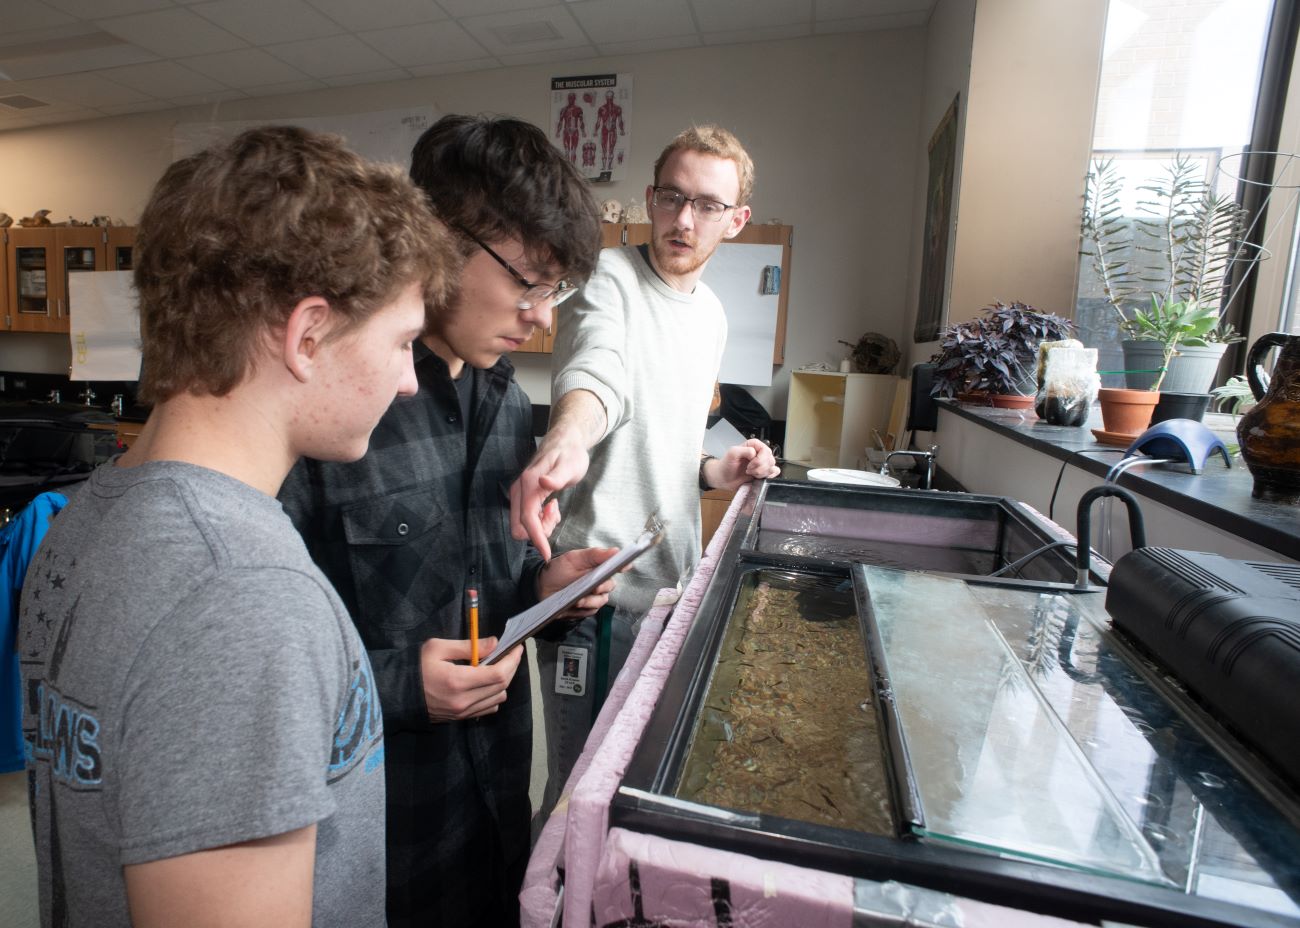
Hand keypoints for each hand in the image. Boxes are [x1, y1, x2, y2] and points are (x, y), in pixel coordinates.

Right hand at [418, 637, 521, 720]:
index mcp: (458, 681)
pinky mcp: (460, 718)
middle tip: (511, 653)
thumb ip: (469, 646)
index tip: (517, 647)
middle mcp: (464, 700)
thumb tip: (495, 643)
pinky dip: (494, 695)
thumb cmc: (416, 666)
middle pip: (502, 686)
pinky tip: (487, 682)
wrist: (397, 693)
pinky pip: (488, 708)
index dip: (512, 660)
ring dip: (503, 682)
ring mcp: (463, 712)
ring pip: (498, 698)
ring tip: (498, 666)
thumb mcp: (438, 648)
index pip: (498, 674)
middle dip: (511, 668)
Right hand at [509, 436, 588, 559]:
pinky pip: (526, 517)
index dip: (536, 539)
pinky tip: (551, 507)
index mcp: (528, 483)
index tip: (548, 554)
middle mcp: (519, 489)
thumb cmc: (570, 453)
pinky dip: (539, 519)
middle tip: (556, 516)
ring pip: (522, 524)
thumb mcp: (571, 465)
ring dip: (539, 525)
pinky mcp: (522, 496)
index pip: (527, 519)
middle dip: (538, 531)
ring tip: (555, 509)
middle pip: (520, 526)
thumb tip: (545, 484)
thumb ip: (558, 476)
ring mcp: (519, 493)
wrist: (565, 441)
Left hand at [539, 546, 619, 617]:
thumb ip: (595, 554)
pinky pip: (592, 610)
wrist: (542, 587)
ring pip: (602, 600)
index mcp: (598, 566)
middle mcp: (600, 581)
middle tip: (594, 587)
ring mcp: (594, 596)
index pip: (616, 566)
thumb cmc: (558, 570)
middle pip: (610, 585)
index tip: (624, 566)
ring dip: (590, 600)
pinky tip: (574, 605)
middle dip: (602, 587)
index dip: (623, 566)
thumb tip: (616, 551)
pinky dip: (584, 608)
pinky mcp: (587, 609)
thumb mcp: (574, 558)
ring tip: (578, 599)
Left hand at [709, 438, 780, 490]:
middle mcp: (760, 453)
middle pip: (770, 459)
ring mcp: (762, 463)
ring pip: (772, 467)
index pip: (765, 450)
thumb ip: (745, 450)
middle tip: (748, 470)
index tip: (749, 465)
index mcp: (754, 445)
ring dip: (762, 473)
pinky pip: (775, 472)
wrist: (723, 478)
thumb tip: (755, 454)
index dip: (759, 459)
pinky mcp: (764, 472)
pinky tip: (757, 477)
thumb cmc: (726, 464)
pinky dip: (768, 476)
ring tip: (750, 474)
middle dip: (759, 468)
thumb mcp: (732, 453)